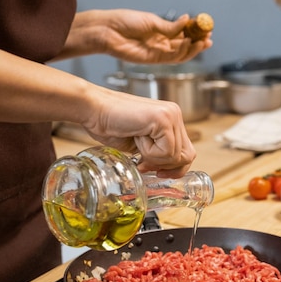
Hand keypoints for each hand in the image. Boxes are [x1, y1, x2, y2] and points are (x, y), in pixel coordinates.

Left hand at [55, 9, 212, 63]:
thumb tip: (187, 21)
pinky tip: (187, 44)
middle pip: (184, 46)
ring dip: (193, 49)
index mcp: (161, 32)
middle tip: (208, 38)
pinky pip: (171, 58)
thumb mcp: (152, 21)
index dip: (195, 34)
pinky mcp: (154, 60)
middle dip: (198, 43)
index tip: (206, 29)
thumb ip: (170, 26)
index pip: (182, 35)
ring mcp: (158, 53)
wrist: (108, 31)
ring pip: (180, 54)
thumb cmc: (125, 22)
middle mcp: (161, 44)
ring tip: (202, 42)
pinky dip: (181, 52)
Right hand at [82, 86, 196, 177]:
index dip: (174, 167)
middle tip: (144, 163)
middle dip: (165, 166)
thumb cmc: (111, 126)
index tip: (157, 172)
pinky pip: (166, 151)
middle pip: (187, 156)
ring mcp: (171, 115)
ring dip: (153, 158)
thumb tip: (171, 171)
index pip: (188, 152)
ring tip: (137, 143)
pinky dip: (148, 153)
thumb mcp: (142, 145)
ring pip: (176, 156)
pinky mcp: (163, 119)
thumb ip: (160, 153)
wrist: (92, 109)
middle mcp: (175, 115)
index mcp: (172, 119)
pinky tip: (136, 137)